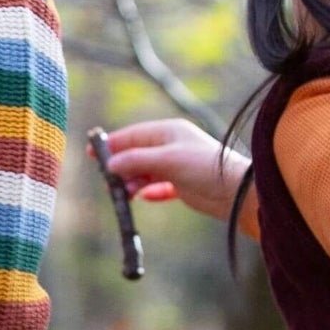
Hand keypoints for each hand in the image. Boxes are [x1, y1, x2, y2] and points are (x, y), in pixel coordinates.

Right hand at [98, 119, 250, 223]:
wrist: (238, 192)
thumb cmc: (206, 168)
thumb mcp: (167, 160)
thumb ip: (137, 160)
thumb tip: (111, 164)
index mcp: (168, 131)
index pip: (132, 135)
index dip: (112, 144)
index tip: (91, 153)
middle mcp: (171, 146)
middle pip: (136, 154)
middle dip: (121, 167)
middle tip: (108, 181)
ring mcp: (177, 165)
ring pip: (145, 171)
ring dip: (133, 181)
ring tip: (125, 194)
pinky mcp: (183, 185)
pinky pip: (159, 186)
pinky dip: (150, 191)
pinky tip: (145, 198)